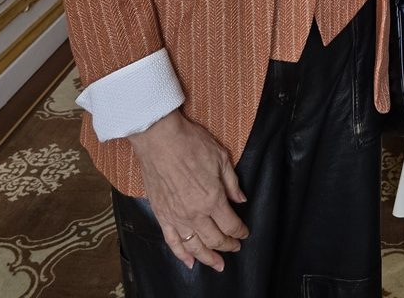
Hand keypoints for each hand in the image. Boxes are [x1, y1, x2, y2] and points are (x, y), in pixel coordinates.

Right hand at [129, 109, 247, 270]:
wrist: (160, 139)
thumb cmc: (191, 144)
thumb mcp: (221, 157)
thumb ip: (232, 182)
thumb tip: (241, 199)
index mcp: (213, 198)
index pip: (230, 224)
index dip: (240, 231)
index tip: (244, 233)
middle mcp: (195, 213)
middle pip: (215, 239)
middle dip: (227, 246)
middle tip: (234, 249)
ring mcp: (177, 216)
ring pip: (194, 246)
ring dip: (208, 257)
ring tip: (217, 265)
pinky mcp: (162, 215)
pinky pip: (172, 241)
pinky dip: (181, 255)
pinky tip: (189, 262)